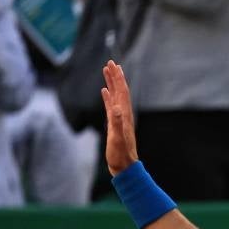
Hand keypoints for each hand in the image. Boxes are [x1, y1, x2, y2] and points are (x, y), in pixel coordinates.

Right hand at [100, 61, 139, 175]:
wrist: (124, 166)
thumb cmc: (120, 154)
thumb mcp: (118, 138)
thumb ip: (117, 124)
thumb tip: (117, 108)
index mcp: (124, 115)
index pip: (122, 92)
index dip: (118, 78)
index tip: (113, 65)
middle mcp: (123, 114)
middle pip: (120, 91)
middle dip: (116, 76)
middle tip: (111, 62)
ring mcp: (119, 118)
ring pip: (116, 96)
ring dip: (112, 83)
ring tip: (107, 71)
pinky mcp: (114, 124)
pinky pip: (111, 105)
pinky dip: (108, 96)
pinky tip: (104, 91)